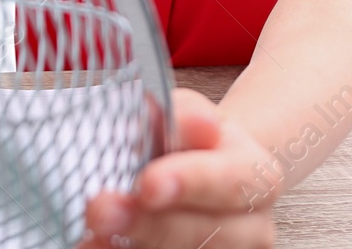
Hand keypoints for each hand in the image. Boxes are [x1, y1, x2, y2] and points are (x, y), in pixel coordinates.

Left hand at [79, 88, 277, 247]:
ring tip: (93, 234)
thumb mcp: (188, 115)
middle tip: (102, 212)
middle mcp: (253, 226)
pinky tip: (98, 246)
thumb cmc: (192, 145)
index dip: (189, 183)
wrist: (204, 174)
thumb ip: (174, 116)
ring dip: (135, 246)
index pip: (230, 181)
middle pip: (206, 233)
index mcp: (257, 176)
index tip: (147, 184)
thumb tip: (161, 115)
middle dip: (150, 225)